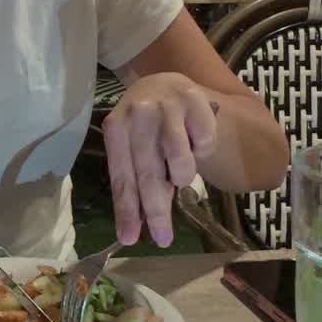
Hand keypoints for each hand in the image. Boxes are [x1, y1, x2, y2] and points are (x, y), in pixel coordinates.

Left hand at [101, 73, 218, 247]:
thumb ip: (137, 181)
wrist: (164, 81)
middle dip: (156, 211)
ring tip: (180, 172)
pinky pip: (205, 143)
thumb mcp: (135, 147)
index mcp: (116, 129)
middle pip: (148, 173)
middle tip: (163, 239)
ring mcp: (168, 106)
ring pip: (180, 161)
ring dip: (182, 176)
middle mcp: (138, 114)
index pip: (121, 177)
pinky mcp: (196, 100)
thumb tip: (134, 230)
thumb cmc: (146, 125)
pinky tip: (193, 138)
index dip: (126, 210)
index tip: (129, 239)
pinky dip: (202, 150)